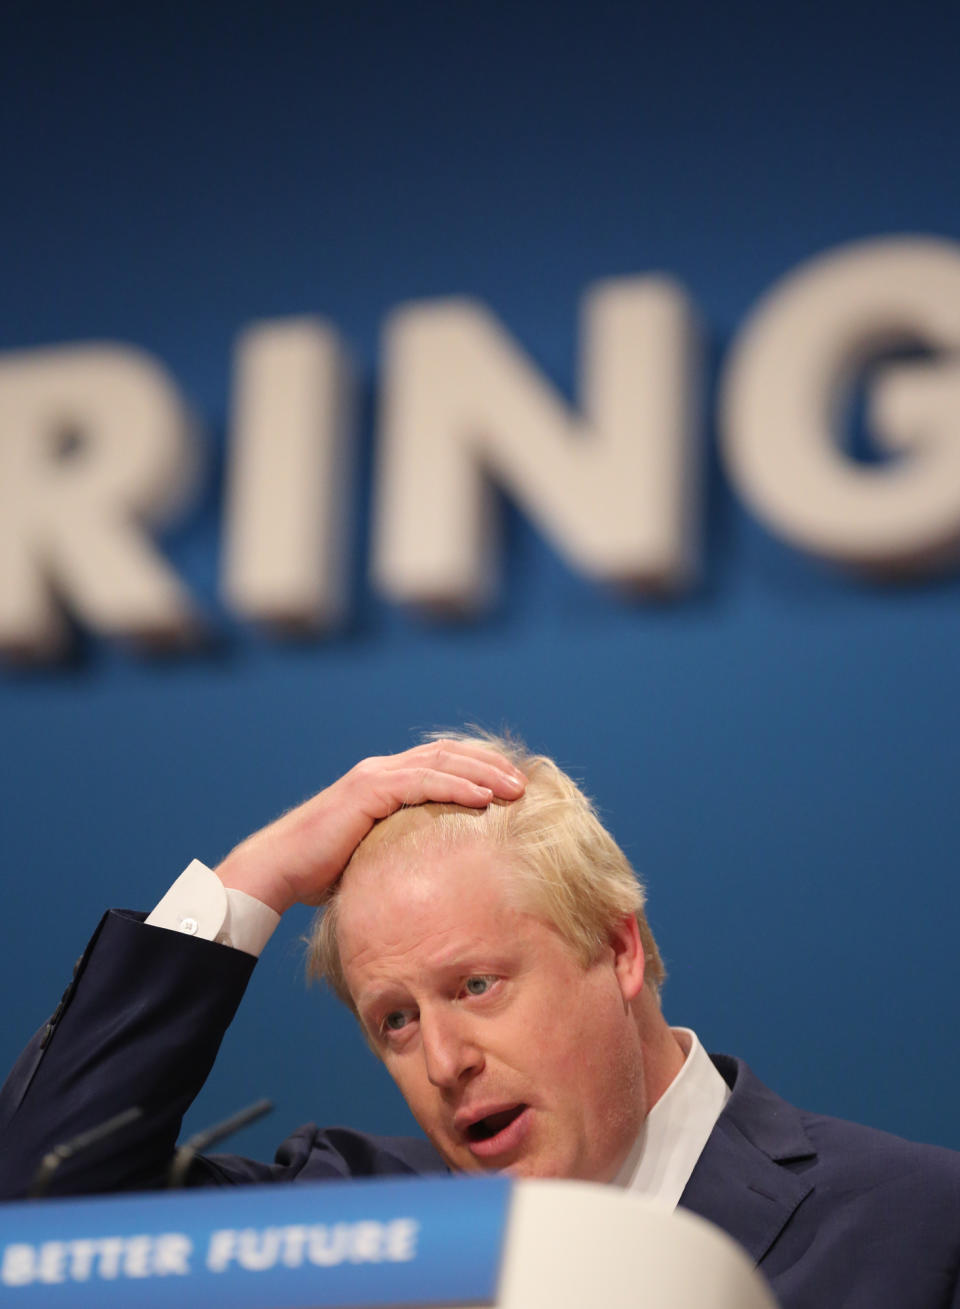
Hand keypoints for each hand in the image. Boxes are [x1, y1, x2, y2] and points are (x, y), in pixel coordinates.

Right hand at [214, 739, 525, 913]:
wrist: (279, 871)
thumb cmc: (322, 873)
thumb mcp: (373, 856)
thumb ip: (401, 849)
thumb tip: (435, 876)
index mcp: (384, 781)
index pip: (441, 762)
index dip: (479, 767)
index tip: (512, 784)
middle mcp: (381, 770)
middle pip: (449, 754)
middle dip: (491, 764)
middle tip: (526, 781)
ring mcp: (374, 776)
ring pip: (441, 762)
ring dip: (484, 772)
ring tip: (517, 788)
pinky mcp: (368, 790)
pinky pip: (422, 782)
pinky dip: (457, 786)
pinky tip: (484, 797)